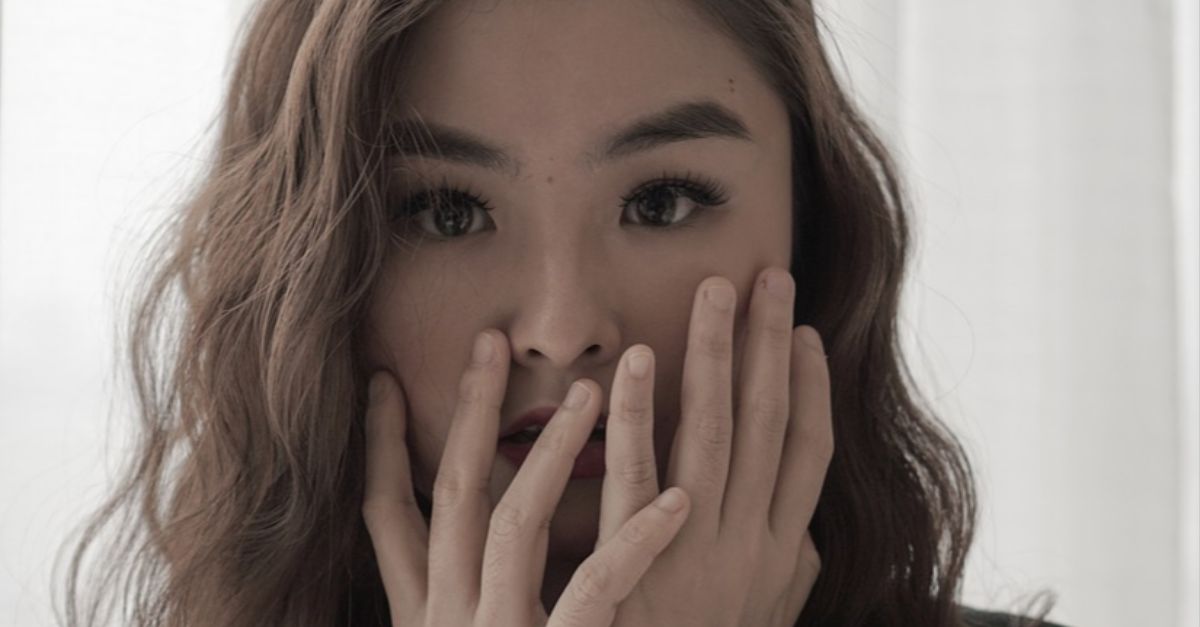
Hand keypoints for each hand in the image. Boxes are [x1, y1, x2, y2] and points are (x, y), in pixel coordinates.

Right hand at [362, 331, 692, 625]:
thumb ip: (472, 600)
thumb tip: (491, 543)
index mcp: (424, 613)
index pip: (387, 513)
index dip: (377, 446)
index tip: (377, 380)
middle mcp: (447, 618)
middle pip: (451, 492)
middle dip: (466, 413)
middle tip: (488, 341)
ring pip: (511, 522)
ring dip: (551, 452)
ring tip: (590, 392)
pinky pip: (592, 592)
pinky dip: (635, 545)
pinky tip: (678, 503)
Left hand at [598, 267, 831, 626]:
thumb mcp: (761, 618)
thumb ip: (785, 574)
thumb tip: (805, 529)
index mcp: (780, 554)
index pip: (807, 454)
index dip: (809, 389)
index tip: (804, 333)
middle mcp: (751, 546)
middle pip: (769, 426)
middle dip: (770, 347)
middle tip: (769, 278)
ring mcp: (697, 553)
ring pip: (716, 436)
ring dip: (719, 360)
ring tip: (717, 292)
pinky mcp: (636, 563)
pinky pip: (640, 477)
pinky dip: (643, 417)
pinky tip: (641, 364)